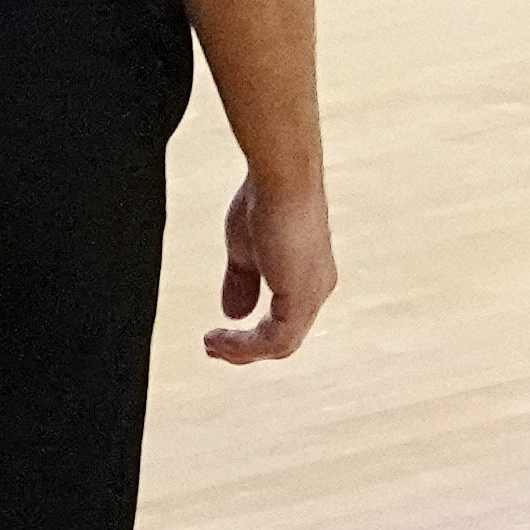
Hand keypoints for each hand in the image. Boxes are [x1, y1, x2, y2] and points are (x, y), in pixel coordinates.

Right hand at [209, 168, 334, 361]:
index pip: (284, 322)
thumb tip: (234, 314)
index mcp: (307, 276)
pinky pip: (277, 340)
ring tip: (212, 345)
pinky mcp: (303, 297)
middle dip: (245, 350)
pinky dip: (245, 345)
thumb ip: (242, 283)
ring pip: (281, 345)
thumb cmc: (266, 202)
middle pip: (284, 339)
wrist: (280, 179)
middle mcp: (317, 288)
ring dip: (241, 351)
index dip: (250, 337)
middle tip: (212, 348)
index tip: (216, 338)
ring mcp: (314, 294)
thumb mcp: (246, 251)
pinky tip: (219, 337)